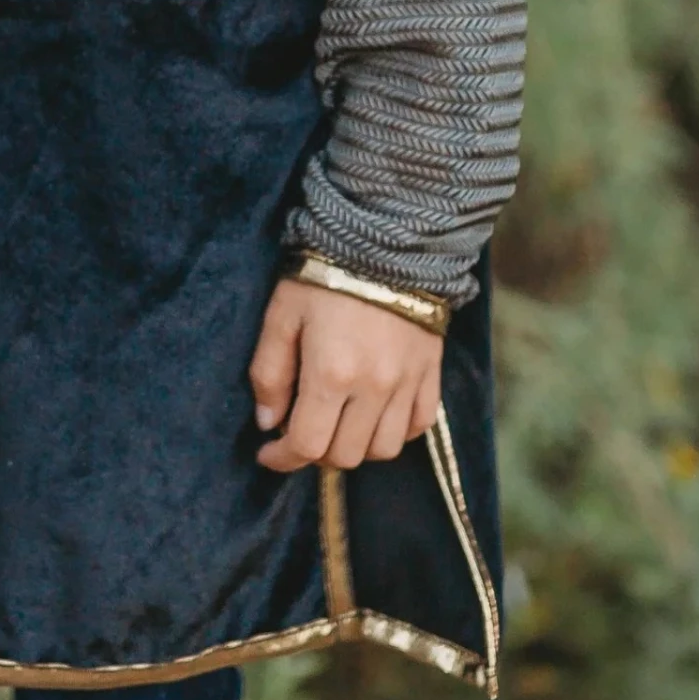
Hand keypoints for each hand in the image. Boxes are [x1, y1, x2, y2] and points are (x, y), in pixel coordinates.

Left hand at [250, 279, 441, 473]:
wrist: (387, 240)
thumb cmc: (325, 275)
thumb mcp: (282, 315)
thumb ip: (269, 372)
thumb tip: (268, 424)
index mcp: (331, 374)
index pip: (307, 446)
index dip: (282, 459)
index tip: (268, 453)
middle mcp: (373, 388)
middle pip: (346, 456)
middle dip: (316, 453)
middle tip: (300, 430)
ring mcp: (407, 383)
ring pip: (383, 449)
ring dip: (355, 446)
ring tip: (337, 423)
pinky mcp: (430, 373)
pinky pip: (418, 426)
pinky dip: (395, 432)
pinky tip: (374, 414)